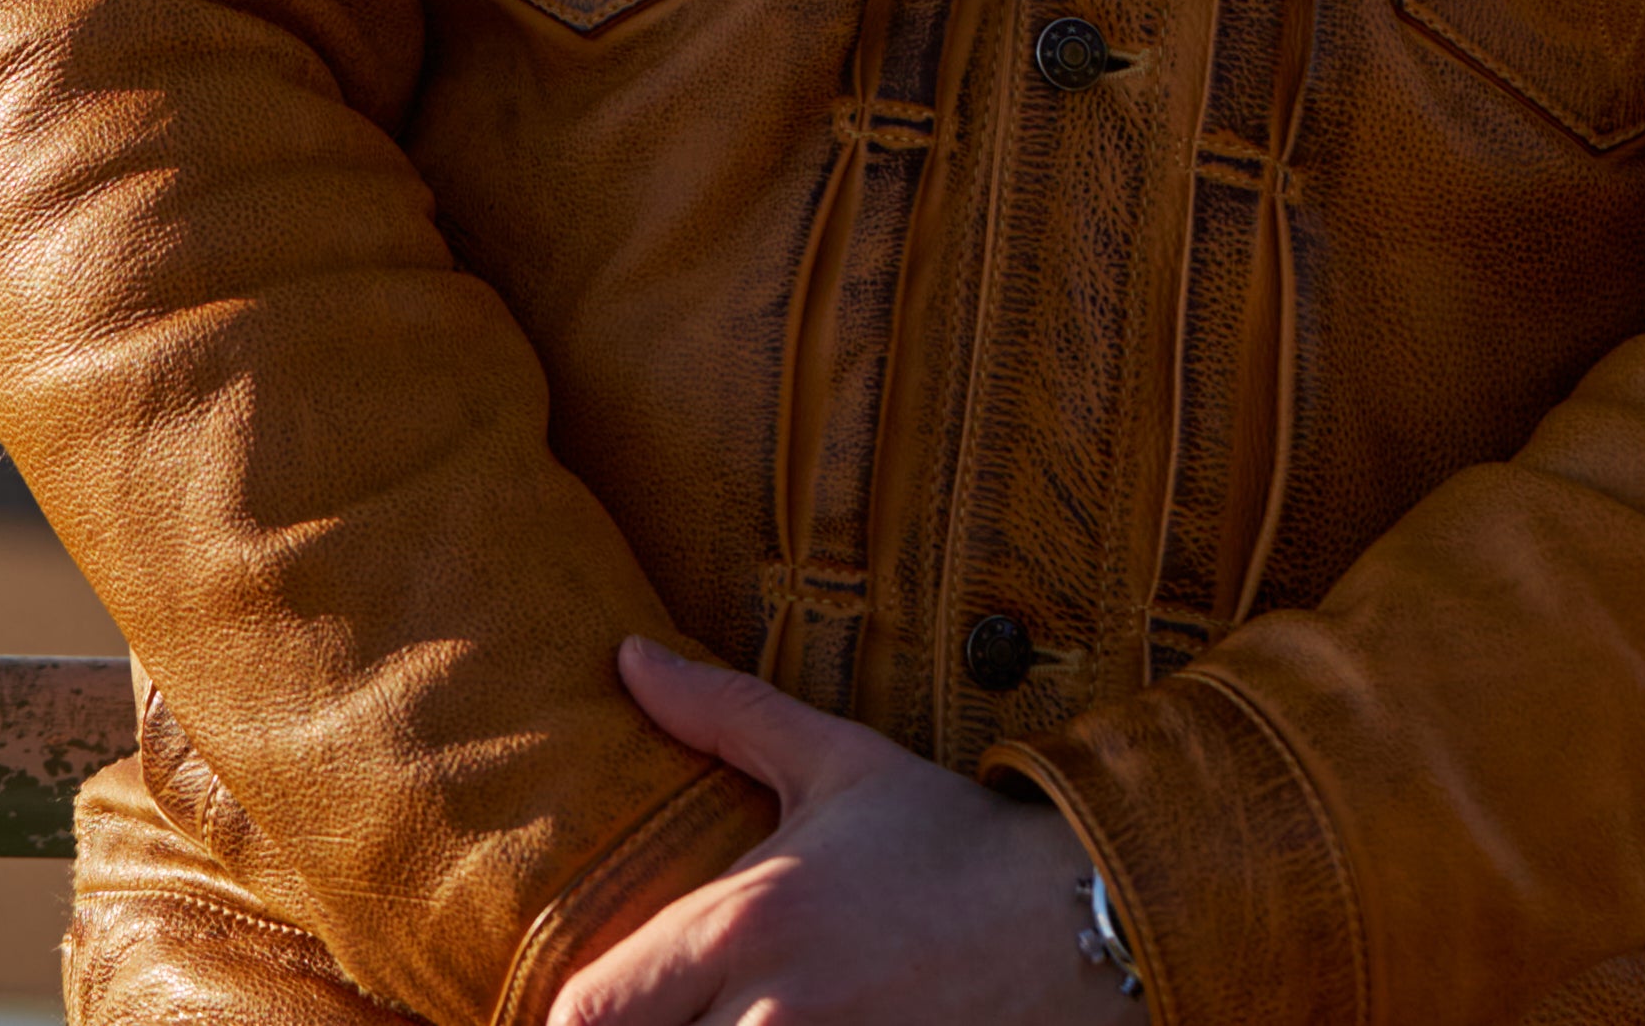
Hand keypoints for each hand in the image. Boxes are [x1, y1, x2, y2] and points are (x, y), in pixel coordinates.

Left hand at [553, 633, 1099, 1025]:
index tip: (591, 1010)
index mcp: (746, 920)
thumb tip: (626, 656)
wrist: (1072, 918)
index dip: (572, 1024)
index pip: (590, 1012)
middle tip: (660, 1014)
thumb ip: (723, 713)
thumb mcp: (835, 761)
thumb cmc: (945, 838)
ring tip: (721, 1021)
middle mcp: (770, 1014)